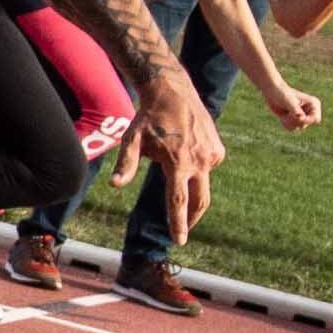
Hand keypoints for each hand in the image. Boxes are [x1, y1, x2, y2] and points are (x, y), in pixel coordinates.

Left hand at [140, 69, 223, 236]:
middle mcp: (199, 161)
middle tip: (183, 232)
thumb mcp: (132, 140)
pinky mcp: (218, 149)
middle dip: (192, 220)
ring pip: (204, 185)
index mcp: (177, 162)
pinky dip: (198, 171)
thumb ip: (125, 164)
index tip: (180, 241)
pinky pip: (208, 168)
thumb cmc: (148, 118)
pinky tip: (186, 159)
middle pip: (199, 202)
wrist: (173, 91)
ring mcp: (211, 155)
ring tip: (182, 201)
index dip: (178, 224)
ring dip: (194, 196)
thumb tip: (115, 185)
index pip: (178, 202)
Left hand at [265, 77, 326, 133]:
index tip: (296, 116)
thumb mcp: (288, 101)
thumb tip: (301, 118)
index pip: (316, 119)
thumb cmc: (281, 93)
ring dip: (289, 122)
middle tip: (287, 112)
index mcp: (314, 104)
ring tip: (285, 113)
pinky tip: (283, 116)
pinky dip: (286, 124)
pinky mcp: (296, 120)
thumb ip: (295, 110)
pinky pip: (293, 128)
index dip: (306, 121)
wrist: (272, 92)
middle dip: (294, 120)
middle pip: (305, 124)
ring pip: (299, 127)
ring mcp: (303, 116)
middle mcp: (310, 111)